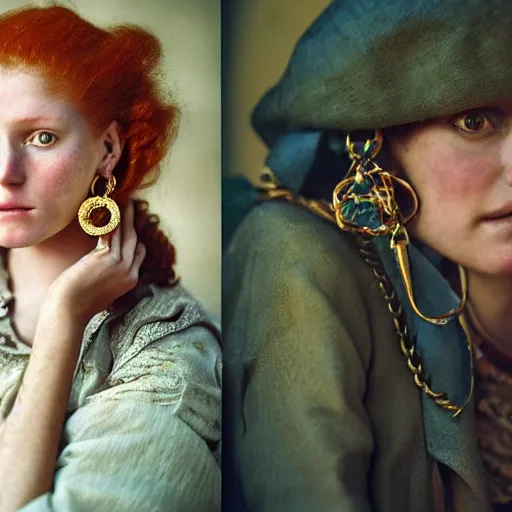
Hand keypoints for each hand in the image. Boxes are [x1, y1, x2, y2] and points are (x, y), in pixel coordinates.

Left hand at [45, 200, 145, 323]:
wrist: (69, 310)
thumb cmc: (78, 302)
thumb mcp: (102, 288)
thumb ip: (108, 274)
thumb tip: (101, 260)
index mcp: (130, 279)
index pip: (139, 252)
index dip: (135, 237)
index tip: (130, 224)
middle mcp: (130, 271)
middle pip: (135, 239)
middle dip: (133, 221)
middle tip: (130, 204)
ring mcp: (121, 265)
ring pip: (126, 234)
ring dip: (124, 215)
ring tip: (122, 200)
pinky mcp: (108, 258)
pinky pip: (113, 234)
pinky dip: (111, 220)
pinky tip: (108, 209)